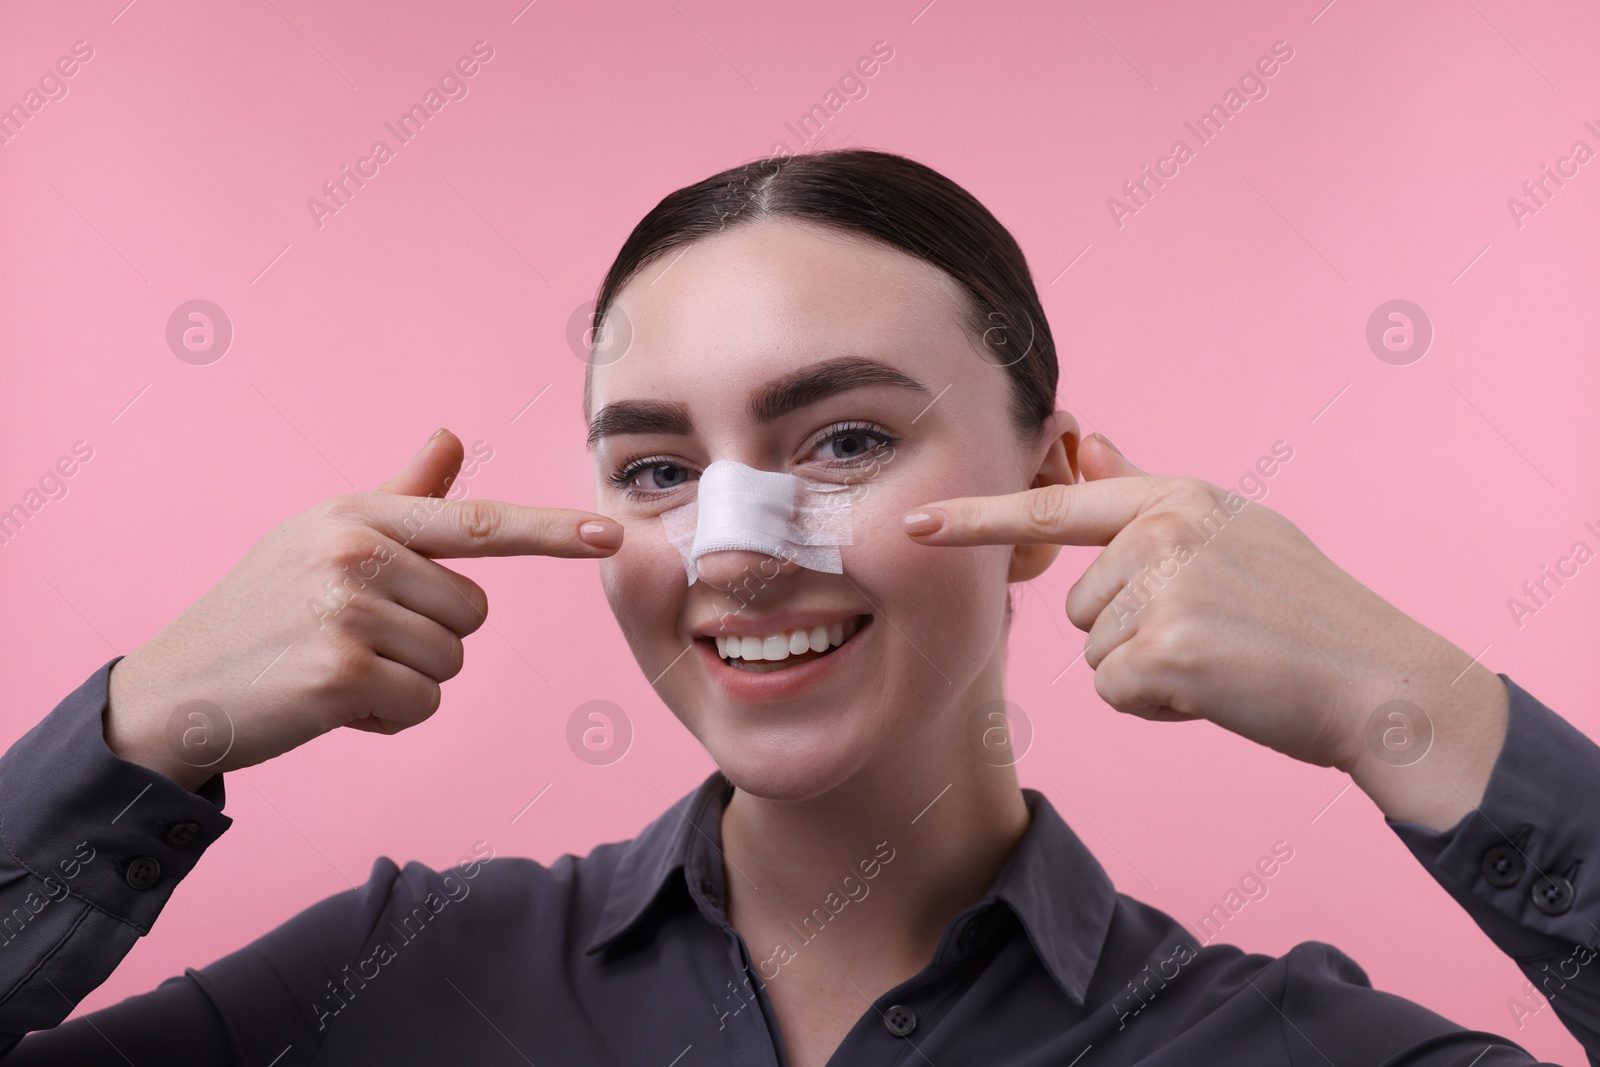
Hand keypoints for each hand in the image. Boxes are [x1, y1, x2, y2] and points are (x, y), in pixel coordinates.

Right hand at [104, 429, 623, 791]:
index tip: (611, 533)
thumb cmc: (262, 612)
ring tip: (335, 668)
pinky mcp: (341, 672)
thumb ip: (398, 498)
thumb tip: (450, 438)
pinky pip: (422, 704)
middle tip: (352, 638)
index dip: (552, 532)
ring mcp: (348, 610)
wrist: (174, 691)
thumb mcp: (322, 538)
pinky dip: (386, 717)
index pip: (478, 522)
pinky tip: (330, 703)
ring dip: (404, 680)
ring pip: (451, 662)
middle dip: (427, 638)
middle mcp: (356, 551)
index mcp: (360, 516)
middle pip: (473, 612)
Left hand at [903, 432, 1507, 829]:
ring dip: (1149, 673)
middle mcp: (1164, 530)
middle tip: (1218, 636)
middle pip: (1082, 608)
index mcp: (1176, 498)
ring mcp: (1165, 584)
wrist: (1384, 684)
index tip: (913, 524)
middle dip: (1134, 637)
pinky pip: (1116, 693)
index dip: (975, 520)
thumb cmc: (1306, 615)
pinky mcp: (1168, 646)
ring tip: (1225, 659)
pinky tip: (1221, 690)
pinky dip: (1159, 707)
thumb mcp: (1231, 530)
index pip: (1054, 507)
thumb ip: (1147, 496)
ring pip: (1098, 654)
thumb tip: (1090, 448)